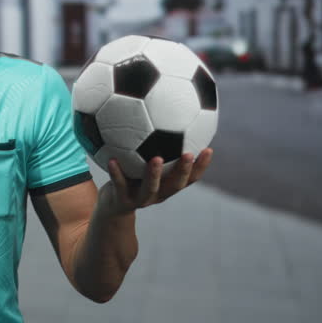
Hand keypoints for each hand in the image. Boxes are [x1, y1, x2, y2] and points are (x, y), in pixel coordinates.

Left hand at [99, 148, 213, 214]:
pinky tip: (112, 159)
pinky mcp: (122, 200)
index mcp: (168, 186)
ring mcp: (140, 199)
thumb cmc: (132, 177)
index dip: (201, 167)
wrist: (112, 205)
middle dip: (183, 170)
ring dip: (154, 174)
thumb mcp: (144, 164)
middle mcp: (158, 194)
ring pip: (150, 188)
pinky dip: (116, 173)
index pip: (190, 178)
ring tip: (157, 159)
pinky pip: (119, 185)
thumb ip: (157, 147)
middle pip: (175, 185)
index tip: (209, 149)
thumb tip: (165, 117)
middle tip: (188, 154)